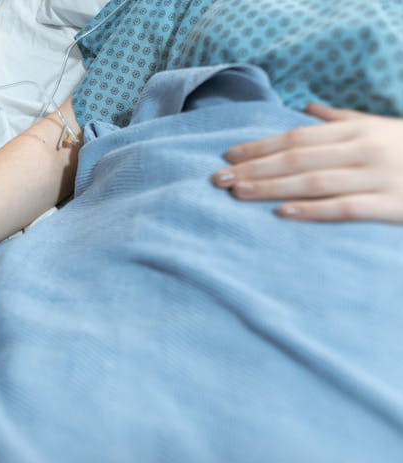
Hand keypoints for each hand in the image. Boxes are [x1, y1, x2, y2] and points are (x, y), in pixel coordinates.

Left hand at [212, 103, 402, 222]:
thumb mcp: (383, 127)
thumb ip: (343, 120)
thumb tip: (308, 108)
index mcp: (358, 130)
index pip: (297, 136)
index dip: (260, 146)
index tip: (228, 155)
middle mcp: (365, 149)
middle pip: (297, 157)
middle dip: (254, 167)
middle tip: (218, 178)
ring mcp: (379, 176)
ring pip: (313, 181)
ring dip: (271, 187)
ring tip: (238, 193)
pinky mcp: (393, 205)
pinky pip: (346, 208)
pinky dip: (313, 210)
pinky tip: (282, 213)